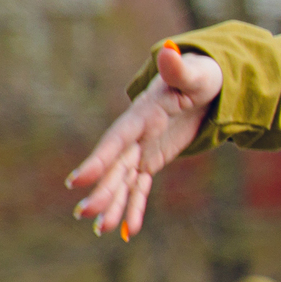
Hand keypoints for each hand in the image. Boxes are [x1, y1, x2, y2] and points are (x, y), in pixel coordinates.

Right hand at [68, 43, 222, 237]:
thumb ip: (180, 68)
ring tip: (101, 231)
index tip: (78, 180)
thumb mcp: (196, 73)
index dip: (99, 159)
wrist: (202, 85)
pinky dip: (135, 206)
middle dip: (101, 190)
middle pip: (115, 166)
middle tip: (85, 214)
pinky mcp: (151, 159)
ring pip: (123, 181)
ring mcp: (141, 149)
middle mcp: (135, 134)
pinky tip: (128, 230)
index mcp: (142, 115)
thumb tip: (169, 51)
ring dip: (113, 204)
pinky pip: (141, 187)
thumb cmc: (200, 76)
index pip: (116, 139)